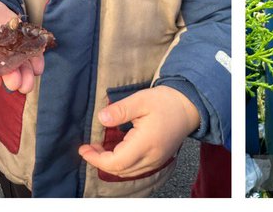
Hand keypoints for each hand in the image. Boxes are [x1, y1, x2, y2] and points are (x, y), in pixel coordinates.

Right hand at [0, 0, 44, 94]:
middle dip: (11, 80)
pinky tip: (37, 63)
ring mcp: (13, 56)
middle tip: (15, 82)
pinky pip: (34, 62)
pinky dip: (37, 64)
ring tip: (28, 79)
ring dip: (25, 78)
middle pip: (5, 76)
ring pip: (21, 73)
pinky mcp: (26, 50)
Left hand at [78, 85, 200, 178]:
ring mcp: (156, 161)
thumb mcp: (141, 99)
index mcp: (146, 143)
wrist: (188, 107)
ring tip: (98, 150)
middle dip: (100, 162)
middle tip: (88, 148)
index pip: (116, 162)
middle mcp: (151, 157)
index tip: (83, 149)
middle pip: (120, 170)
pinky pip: (136, 169)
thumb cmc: (165, 101)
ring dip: (111, 164)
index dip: (97, 159)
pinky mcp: (158, 160)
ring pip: (128, 172)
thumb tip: (101, 118)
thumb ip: (120, 110)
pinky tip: (115, 152)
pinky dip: (122, 164)